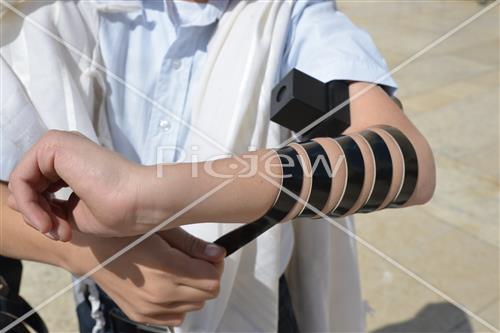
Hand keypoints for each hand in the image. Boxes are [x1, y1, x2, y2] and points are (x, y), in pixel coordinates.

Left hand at [7, 130, 160, 239]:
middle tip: (59, 234)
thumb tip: (13, 201)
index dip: (44, 216)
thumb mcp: (72, 214)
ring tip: (54, 230)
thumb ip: (46, 207)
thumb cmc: (118, 209)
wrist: (139, 201)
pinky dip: (29, 205)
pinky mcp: (53, 144)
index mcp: (72, 162)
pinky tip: (47, 220)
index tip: (63, 235)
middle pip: (28, 186)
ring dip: (34, 213)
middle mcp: (64, 149)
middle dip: (38, 216)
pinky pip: (22, 179)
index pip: (39, 189)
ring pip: (23, 183)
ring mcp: (58, 144)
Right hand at [64, 227, 225, 325]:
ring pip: (195, 306)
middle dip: (208, 277)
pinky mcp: (142, 316)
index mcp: (167, 269)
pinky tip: (169, 285)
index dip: (216, 266)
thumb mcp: (162, 230)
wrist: (91, 252)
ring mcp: (150, 309)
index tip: (210, 256)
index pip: (213, 280)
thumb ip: (193, 245)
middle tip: (196, 261)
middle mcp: (160, 294)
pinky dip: (179, 304)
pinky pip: (176, 317)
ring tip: (179, 271)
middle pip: (208, 295)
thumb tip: (219, 254)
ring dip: (194, 290)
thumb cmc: (124, 236)